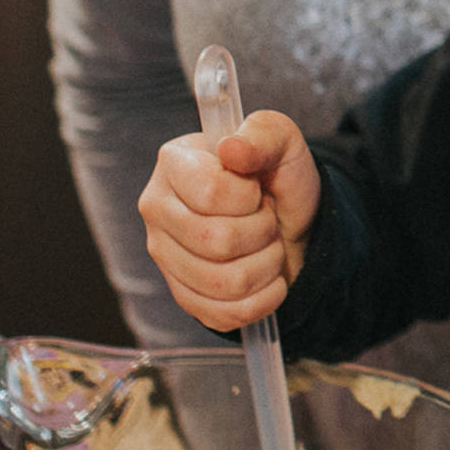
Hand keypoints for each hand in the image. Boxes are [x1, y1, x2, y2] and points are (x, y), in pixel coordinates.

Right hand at [137, 109, 321, 325]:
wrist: (291, 224)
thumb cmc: (277, 178)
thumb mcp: (281, 142)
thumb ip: (261, 135)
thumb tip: (231, 149)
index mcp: (173, 164)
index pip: (210, 193)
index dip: (248, 197)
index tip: (256, 189)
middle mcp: (157, 210)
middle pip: (216, 241)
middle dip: (262, 232)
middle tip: (267, 219)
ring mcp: (165, 257)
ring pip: (224, 282)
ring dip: (266, 265)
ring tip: (267, 245)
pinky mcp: (183, 297)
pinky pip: (226, 314)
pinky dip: (263, 298)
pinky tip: (266, 278)